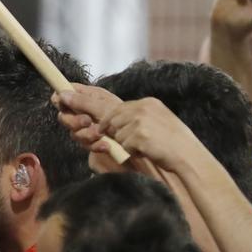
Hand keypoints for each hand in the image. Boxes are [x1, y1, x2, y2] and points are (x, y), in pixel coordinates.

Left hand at [57, 90, 207, 175]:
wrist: (191, 158)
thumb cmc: (172, 149)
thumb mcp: (153, 130)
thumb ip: (132, 125)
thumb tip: (107, 127)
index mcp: (146, 104)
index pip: (113, 103)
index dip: (88, 99)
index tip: (66, 93)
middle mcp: (142, 107)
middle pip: (108, 114)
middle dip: (90, 114)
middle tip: (60, 99)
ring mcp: (141, 120)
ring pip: (114, 132)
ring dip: (122, 143)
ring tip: (145, 146)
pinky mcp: (140, 134)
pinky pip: (123, 144)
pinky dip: (131, 151)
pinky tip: (147, 151)